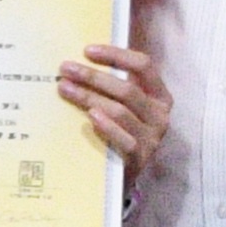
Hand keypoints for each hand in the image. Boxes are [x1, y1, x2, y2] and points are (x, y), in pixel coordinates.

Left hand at [59, 40, 171, 180]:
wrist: (124, 175)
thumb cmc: (120, 132)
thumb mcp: (124, 106)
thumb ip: (113, 86)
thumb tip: (80, 60)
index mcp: (159, 95)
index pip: (143, 65)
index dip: (116, 55)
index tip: (87, 50)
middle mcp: (160, 115)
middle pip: (127, 89)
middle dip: (93, 76)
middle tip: (65, 69)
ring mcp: (152, 138)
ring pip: (121, 111)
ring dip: (90, 97)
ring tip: (65, 89)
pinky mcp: (140, 158)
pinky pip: (124, 139)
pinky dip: (107, 126)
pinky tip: (90, 116)